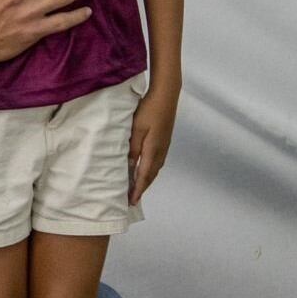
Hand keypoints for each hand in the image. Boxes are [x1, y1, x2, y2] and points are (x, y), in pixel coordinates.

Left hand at [128, 90, 177, 204]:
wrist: (166, 96)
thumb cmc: (149, 110)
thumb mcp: (137, 129)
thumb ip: (133, 148)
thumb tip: (129, 166)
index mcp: (153, 150)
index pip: (144, 175)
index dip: (137, 189)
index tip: (131, 201)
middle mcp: (161, 151)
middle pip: (151, 175)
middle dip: (143, 188)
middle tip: (133, 199)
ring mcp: (165, 146)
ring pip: (155, 169)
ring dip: (147, 180)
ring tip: (138, 187)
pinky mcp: (165, 140)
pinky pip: (157, 162)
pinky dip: (150, 170)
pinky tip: (146, 169)